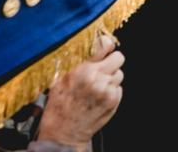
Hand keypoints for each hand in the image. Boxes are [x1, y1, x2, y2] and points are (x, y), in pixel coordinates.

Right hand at [38, 34, 123, 150]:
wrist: (64, 133)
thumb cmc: (58, 106)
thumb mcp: (58, 80)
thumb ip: (73, 63)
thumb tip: (85, 46)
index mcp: (83, 70)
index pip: (105, 44)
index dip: (106, 45)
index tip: (104, 47)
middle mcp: (98, 79)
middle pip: (119, 57)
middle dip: (111, 61)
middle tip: (102, 68)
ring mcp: (107, 91)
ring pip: (119, 74)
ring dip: (111, 77)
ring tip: (97, 85)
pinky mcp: (113, 101)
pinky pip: (119, 88)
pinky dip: (111, 90)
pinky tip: (99, 96)